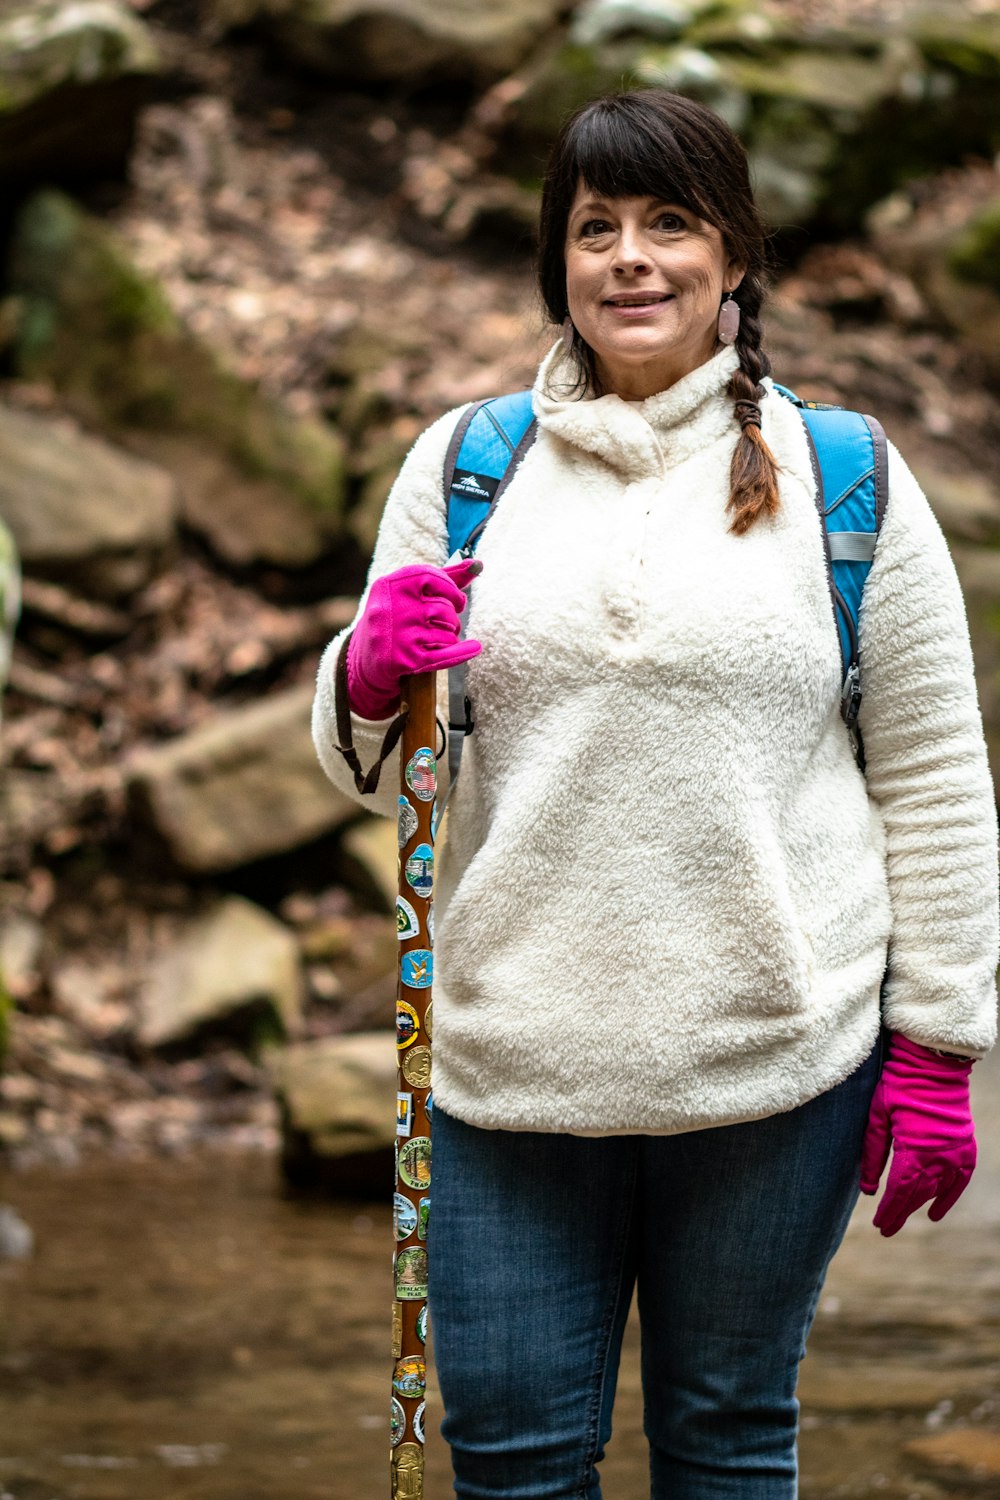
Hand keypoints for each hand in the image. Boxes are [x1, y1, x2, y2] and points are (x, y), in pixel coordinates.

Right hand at [346, 559, 482, 719]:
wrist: (367, 659)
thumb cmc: (395, 618)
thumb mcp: (408, 593)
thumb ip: (444, 577)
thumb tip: (478, 563)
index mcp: (390, 585)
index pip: (431, 576)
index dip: (451, 588)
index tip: (457, 600)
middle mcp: (391, 609)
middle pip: (443, 609)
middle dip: (452, 618)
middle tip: (448, 624)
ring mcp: (398, 636)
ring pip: (447, 632)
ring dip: (451, 636)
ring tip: (441, 638)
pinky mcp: (406, 660)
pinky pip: (445, 655)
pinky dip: (463, 652)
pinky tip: (474, 648)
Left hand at [860, 1032, 975, 1236]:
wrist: (934, 1065)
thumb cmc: (900, 1086)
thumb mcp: (878, 1116)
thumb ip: (873, 1153)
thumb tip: (868, 1189)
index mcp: (915, 1148)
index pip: (900, 1190)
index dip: (890, 1210)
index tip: (880, 1225)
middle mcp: (939, 1156)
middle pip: (918, 1194)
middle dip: (901, 1212)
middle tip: (886, 1228)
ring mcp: (956, 1152)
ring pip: (937, 1190)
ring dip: (920, 1205)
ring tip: (902, 1216)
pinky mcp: (966, 1147)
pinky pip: (960, 1181)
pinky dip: (949, 1197)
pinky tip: (935, 1212)